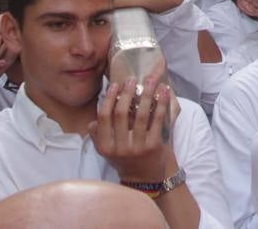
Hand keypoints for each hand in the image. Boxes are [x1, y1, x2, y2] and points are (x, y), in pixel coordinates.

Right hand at [91, 66, 173, 181]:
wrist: (144, 177)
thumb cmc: (124, 158)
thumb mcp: (107, 150)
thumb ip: (99, 135)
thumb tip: (92, 121)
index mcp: (105, 146)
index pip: (104, 118)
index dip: (109, 99)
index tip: (115, 85)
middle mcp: (120, 148)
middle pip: (121, 114)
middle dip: (126, 94)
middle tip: (132, 79)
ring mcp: (138, 147)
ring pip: (141, 115)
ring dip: (146, 94)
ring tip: (150, 80)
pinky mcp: (154, 146)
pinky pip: (158, 120)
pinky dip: (161, 104)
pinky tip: (164, 91)